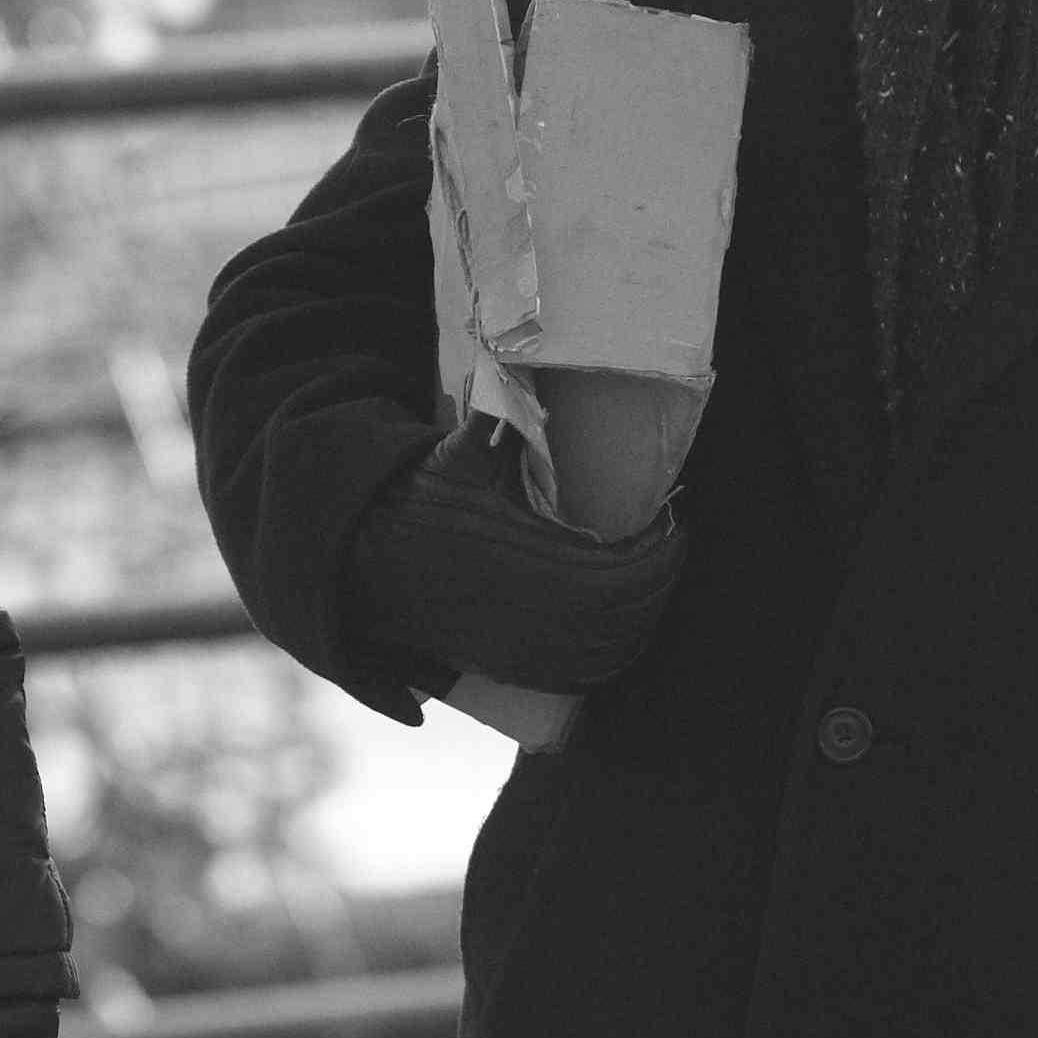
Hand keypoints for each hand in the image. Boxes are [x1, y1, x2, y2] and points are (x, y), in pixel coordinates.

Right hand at [347, 418, 685, 700]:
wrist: (367, 563)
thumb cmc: (420, 504)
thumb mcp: (461, 455)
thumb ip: (503, 417)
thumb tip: (522, 360)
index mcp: (537, 559)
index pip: (629, 567)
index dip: (662, 549)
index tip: (669, 521)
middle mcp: (538, 612)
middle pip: (632, 612)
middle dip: (661, 581)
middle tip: (668, 549)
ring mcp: (526, 647)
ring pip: (613, 650)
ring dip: (642, 619)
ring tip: (649, 583)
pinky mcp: (512, 668)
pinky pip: (583, 677)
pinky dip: (612, 656)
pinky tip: (619, 629)